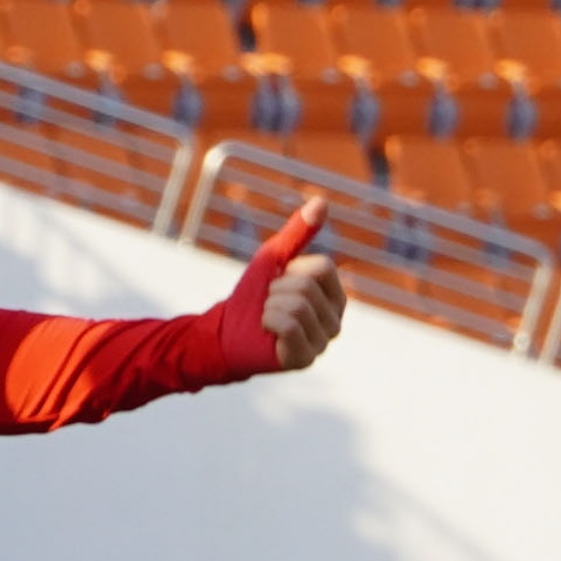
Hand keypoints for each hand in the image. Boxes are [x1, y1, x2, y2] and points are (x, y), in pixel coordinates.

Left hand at [228, 198, 346, 372]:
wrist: (224, 332)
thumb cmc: (252, 296)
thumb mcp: (274, 258)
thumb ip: (297, 232)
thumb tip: (321, 201)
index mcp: (335, 297)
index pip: (322, 268)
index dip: (290, 269)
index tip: (278, 282)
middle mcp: (336, 321)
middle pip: (307, 286)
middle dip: (276, 289)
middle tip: (268, 303)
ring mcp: (322, 343)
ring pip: (297, 305)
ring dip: (269, 306)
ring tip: (266, 317)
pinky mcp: (304, 358)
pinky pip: (289, 326)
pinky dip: (268, 321)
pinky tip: (265, 330)